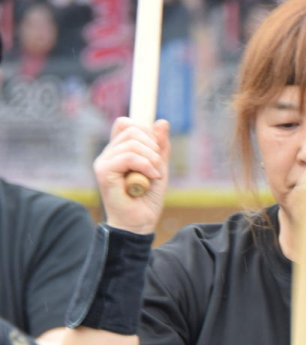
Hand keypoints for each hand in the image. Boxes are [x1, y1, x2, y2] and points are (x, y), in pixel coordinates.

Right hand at [94, 116, 169, 234]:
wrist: (140, 223)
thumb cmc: (147, 199)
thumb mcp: (159, 167)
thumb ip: (160, 147)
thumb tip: (162, 121)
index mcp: (119, 151)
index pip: (126, 124)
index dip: (145, 131)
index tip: (157, 152)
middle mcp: (108, 153)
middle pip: (131, 129)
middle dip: (152, 145)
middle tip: (159, 167)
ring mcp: (104, 161)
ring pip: (131, 142)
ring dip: (151, 158)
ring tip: (156, 175)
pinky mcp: (103, 171)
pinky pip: (127, 156)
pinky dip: (145, 165)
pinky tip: (152, 177)